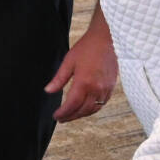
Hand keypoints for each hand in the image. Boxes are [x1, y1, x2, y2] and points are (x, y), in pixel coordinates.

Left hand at [47, 4, 117, 121]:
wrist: (106, 40)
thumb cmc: (86, 48)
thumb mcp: (68, 61)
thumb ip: (59, 79)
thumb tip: (48, 91)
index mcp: (84, 82)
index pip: (72, 104)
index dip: (63, 113)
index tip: (56, 116)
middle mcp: (96, 89)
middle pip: (83, 110)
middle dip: (71, 116)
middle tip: (62, 119)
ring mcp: (105, 89)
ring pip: (93, 109)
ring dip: (82, 115)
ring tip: (71, 115)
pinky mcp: (111, 88)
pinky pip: (101, 104)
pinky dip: (92, 109)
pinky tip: (85, 108)